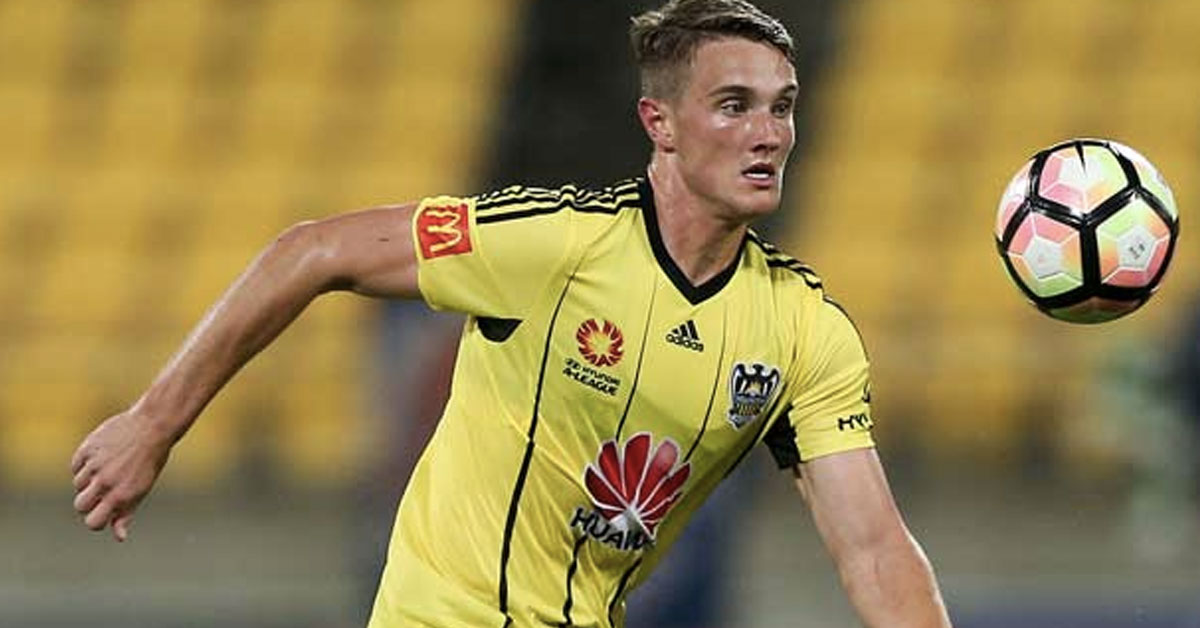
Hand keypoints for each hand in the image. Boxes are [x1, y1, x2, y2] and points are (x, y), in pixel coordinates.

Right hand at [70, 409, 172, 541]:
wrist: (152, 427)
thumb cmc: (149, 461)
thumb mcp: (142, 489)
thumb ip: (126, 513)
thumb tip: (119, 537)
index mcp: (121, 495)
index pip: (93, 522)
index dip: (95, 521)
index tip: (102, 513)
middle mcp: (105, 482)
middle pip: (80, 505)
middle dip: (88, 503)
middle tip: (102, 491)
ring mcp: (95, 465)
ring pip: (77, 484)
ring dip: (88, 481)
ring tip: (107, 469)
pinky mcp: (87, 449)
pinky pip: (76, 466)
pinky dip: (84, 464)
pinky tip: (101, 457)